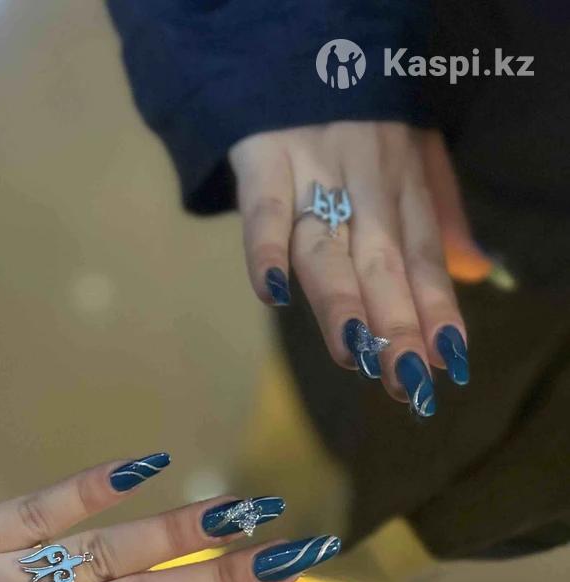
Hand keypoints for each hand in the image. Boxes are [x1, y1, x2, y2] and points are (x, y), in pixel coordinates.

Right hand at [230, 123, 479, 413]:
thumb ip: (439, 211)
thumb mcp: (414, 145)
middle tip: (406, 379)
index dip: (438, 309)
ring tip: (356, 350)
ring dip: (342, 299)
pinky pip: (264, 208)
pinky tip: (271, 292)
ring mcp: (313, 171)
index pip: (423, 257)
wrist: (293, 43)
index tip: (450, 363)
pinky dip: (264, 248)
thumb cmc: (356, 109)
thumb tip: (475, 270)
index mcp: (402, 183)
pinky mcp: (264, 158)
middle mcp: (365, 182)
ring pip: (328, 244)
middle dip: (396, 322)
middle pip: (382, 261)